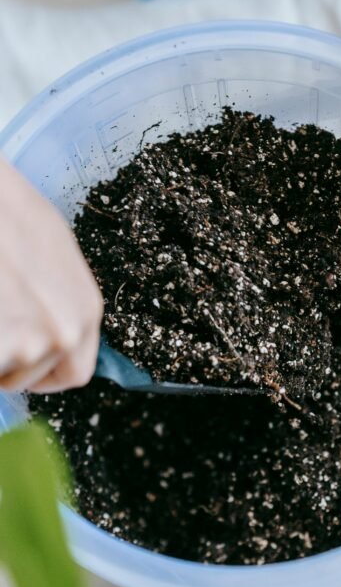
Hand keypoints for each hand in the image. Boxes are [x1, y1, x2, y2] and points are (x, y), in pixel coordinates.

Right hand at [0, 158, 102, 392]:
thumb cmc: (8, 211)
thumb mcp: (52, 257)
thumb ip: (57, 302)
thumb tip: (45, 331)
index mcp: (86, 311)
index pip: (74, 372)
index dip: (43, 372)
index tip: (23, 362)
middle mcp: (66, 332)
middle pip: (29, 376)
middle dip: (7, 359)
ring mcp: (29, 343)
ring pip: (2, 372)